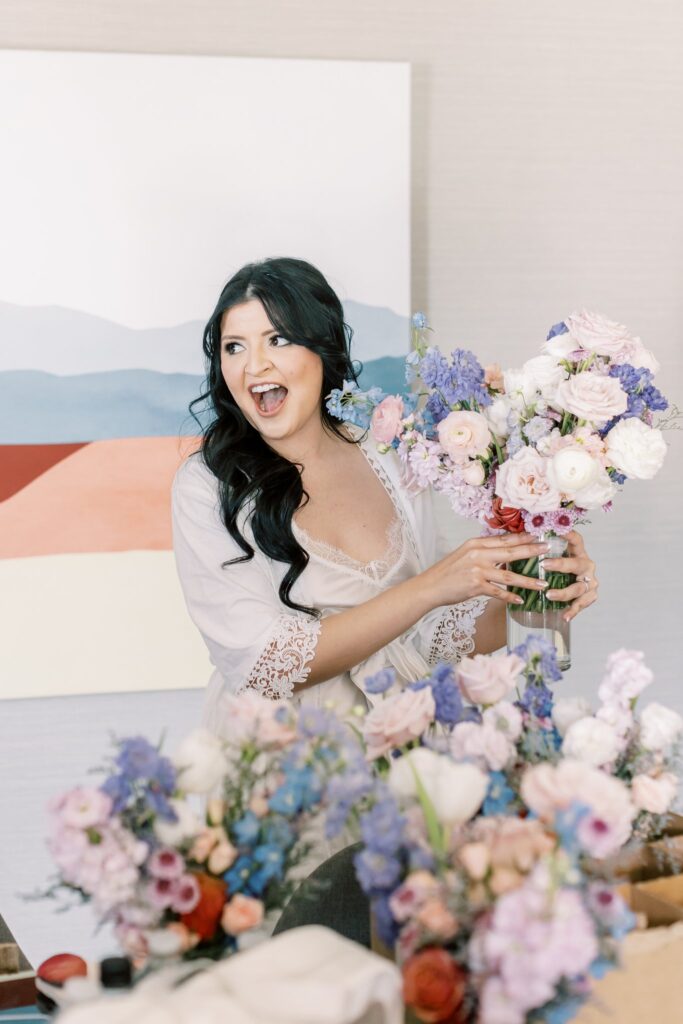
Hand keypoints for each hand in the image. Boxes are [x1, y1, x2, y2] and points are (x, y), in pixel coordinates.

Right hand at [423, 532, 551, 608]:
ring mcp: (477, 570)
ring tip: (543, 583)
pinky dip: (510, 597)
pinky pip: (498, 591)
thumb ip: (483, 551)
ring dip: (528, 580)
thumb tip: (504, 552)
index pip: (504, 538)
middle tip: (548, 550)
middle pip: (511, 552)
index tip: (539, 536)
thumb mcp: (464, 554)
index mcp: (476, 543)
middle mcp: (478, 554)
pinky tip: (521, 600)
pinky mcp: (476, 586)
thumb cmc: (447, 572)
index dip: (523, 537)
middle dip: (532, 551)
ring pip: (509, 574)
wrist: (430, 586)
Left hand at [543, 529, 597, 621]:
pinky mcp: (590, 595)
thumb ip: (539, 549)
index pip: (576, 540)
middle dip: (561, 564)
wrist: (572, 585)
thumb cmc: (557, 568)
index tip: (557, 530)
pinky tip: (565, 616)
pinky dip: (573, 610)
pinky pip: (582, 604)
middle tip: (544, 565)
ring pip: (579, 587)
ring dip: (564, 592)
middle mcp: (586, 565)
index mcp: (578, 552)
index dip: (568, 534)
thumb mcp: (551, 556)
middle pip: (577, 564)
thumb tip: (519, 538)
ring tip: (549, 595)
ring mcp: (590, 581)